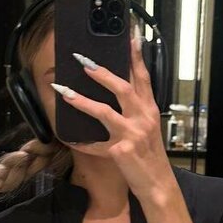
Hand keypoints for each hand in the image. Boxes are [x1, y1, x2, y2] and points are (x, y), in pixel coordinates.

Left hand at [51, 32, 176, 203]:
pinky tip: (69, 139)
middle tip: (83, 61)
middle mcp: (142, 118)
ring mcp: (131, 134)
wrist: (158, 185)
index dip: (136, 57)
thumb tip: (118, 93)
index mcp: (149, 110)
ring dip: (81, 100)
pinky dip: (81, 143)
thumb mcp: (147, 129)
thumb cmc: (150, 156)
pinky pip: (94, 145)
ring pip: (103, 111)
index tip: (129, 37)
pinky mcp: (121, 151)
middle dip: (101, 72)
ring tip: (64, 91)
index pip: (143, 78)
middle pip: (122, 88)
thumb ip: (135, 111)